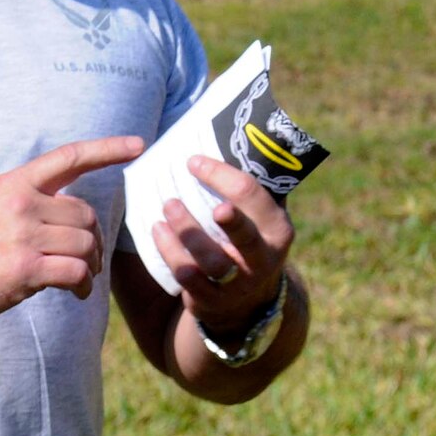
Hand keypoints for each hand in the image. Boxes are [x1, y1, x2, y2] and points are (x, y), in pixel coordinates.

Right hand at [0, 136, 143, 322]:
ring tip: (82, 279)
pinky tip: (77, 293)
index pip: (70, 157)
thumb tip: (70, 213)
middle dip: (94, 238)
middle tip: (90, 259)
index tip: (138, 146)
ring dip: (91, 265)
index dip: (108, 149)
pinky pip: (76, 272)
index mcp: (15, 183)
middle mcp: (22, 203)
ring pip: (85, 244)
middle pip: (86, 214)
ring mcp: (23, 236)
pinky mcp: (24, 270)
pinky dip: (84, 285)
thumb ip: (28, 201)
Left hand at [151, 154, 295, 334]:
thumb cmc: (249, 237)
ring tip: (167, 207)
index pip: (252, 196)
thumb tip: (226, 134)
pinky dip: (169, 253)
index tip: (193, 161)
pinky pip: (187, 279)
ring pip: (210, 261)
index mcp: (277, 229)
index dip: (220, 175)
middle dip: (221, 216)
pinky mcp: (212, 300)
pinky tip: (157, 231)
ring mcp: (238, 284)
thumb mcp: (260, 214)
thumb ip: (250, 185)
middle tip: (193, 191)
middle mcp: (263, 259)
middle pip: (244, 237)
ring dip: (185, 232)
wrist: (247, 298)